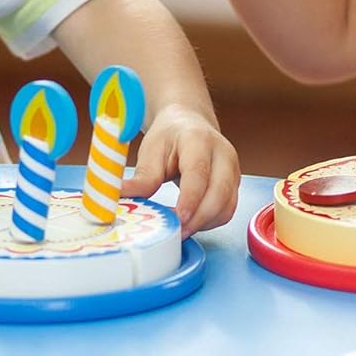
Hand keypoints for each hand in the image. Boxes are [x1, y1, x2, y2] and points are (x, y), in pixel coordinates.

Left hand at [121, 103, 240, 236]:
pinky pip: (227, 210)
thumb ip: (142, 177)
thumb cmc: (170, 135)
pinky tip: (192, 222)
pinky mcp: (234, 184)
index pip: (199, 174)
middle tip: (175, 233)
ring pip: (226, 206)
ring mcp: (233, 169)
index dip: (190, 200)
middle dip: (198, 219)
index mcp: (199, 140)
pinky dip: (211, 222)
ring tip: (180, 229)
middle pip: (219, 193)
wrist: (189, 122)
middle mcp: (222, 154)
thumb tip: (121, 197)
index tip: (177, 220)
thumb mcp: (151, 150)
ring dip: (205, 223)